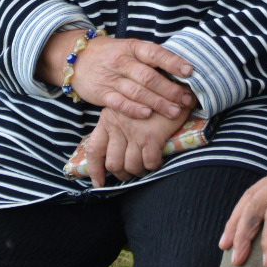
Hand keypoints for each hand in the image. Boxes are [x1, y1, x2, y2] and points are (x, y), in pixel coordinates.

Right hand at [36, 30, 194, 119]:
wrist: (76, 58)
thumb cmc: (111, 54)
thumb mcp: (129, 48)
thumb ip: (149, 58)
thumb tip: (181, 70)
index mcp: (132, 47)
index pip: (155, 53)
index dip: (173, 62)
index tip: (189, 71)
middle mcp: (122, 61)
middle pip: (148, 76)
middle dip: (170, 89)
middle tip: (186, 99)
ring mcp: (111, 78)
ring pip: (137, 91)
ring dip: (157, 102)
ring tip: (174, 111)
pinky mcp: (102, 93)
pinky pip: (119, 102)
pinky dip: (133, 109)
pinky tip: (147, 114)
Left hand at [80, 103, 195, 186]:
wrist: (172, 83)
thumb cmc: (151, 95)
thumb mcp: (127, 106)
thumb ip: (118, 123)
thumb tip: (116, 146)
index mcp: (108, 119)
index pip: (93, 149)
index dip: (94, 170)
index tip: (98, 183)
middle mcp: (117, 126)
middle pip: (113, 163)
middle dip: (121, 174)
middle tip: (131, 173)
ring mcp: (134, 132)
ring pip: (130, 166)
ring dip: (138, 171)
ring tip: (145, 168)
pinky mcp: (152, 136)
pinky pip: (148, 162)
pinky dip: (153, 165)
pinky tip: (158, 160)